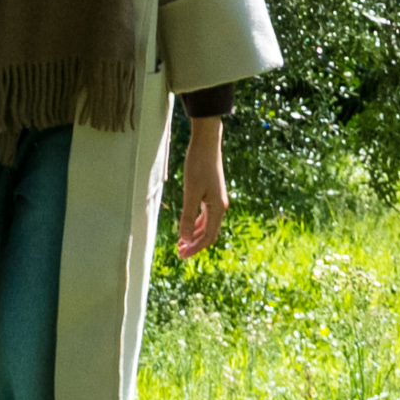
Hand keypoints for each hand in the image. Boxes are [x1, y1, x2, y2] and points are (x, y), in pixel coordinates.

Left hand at [172, 117, 228, 261]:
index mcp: (217, 209)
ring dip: (194, 235)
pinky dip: (195, 223)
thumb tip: (184, 239)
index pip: (208, 237)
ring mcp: (216, 200)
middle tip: (179, 253)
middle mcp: (219, 207)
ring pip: (206, 224)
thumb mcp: (191, 192)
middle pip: (208, 233)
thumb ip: (187, 216)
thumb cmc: (198, 166)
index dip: (195, 248)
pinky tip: (186, 225)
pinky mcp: (211, 193)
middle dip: (194, 244)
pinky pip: (204, 215)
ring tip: (181, 243)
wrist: (206, 143)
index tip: (182, 256)